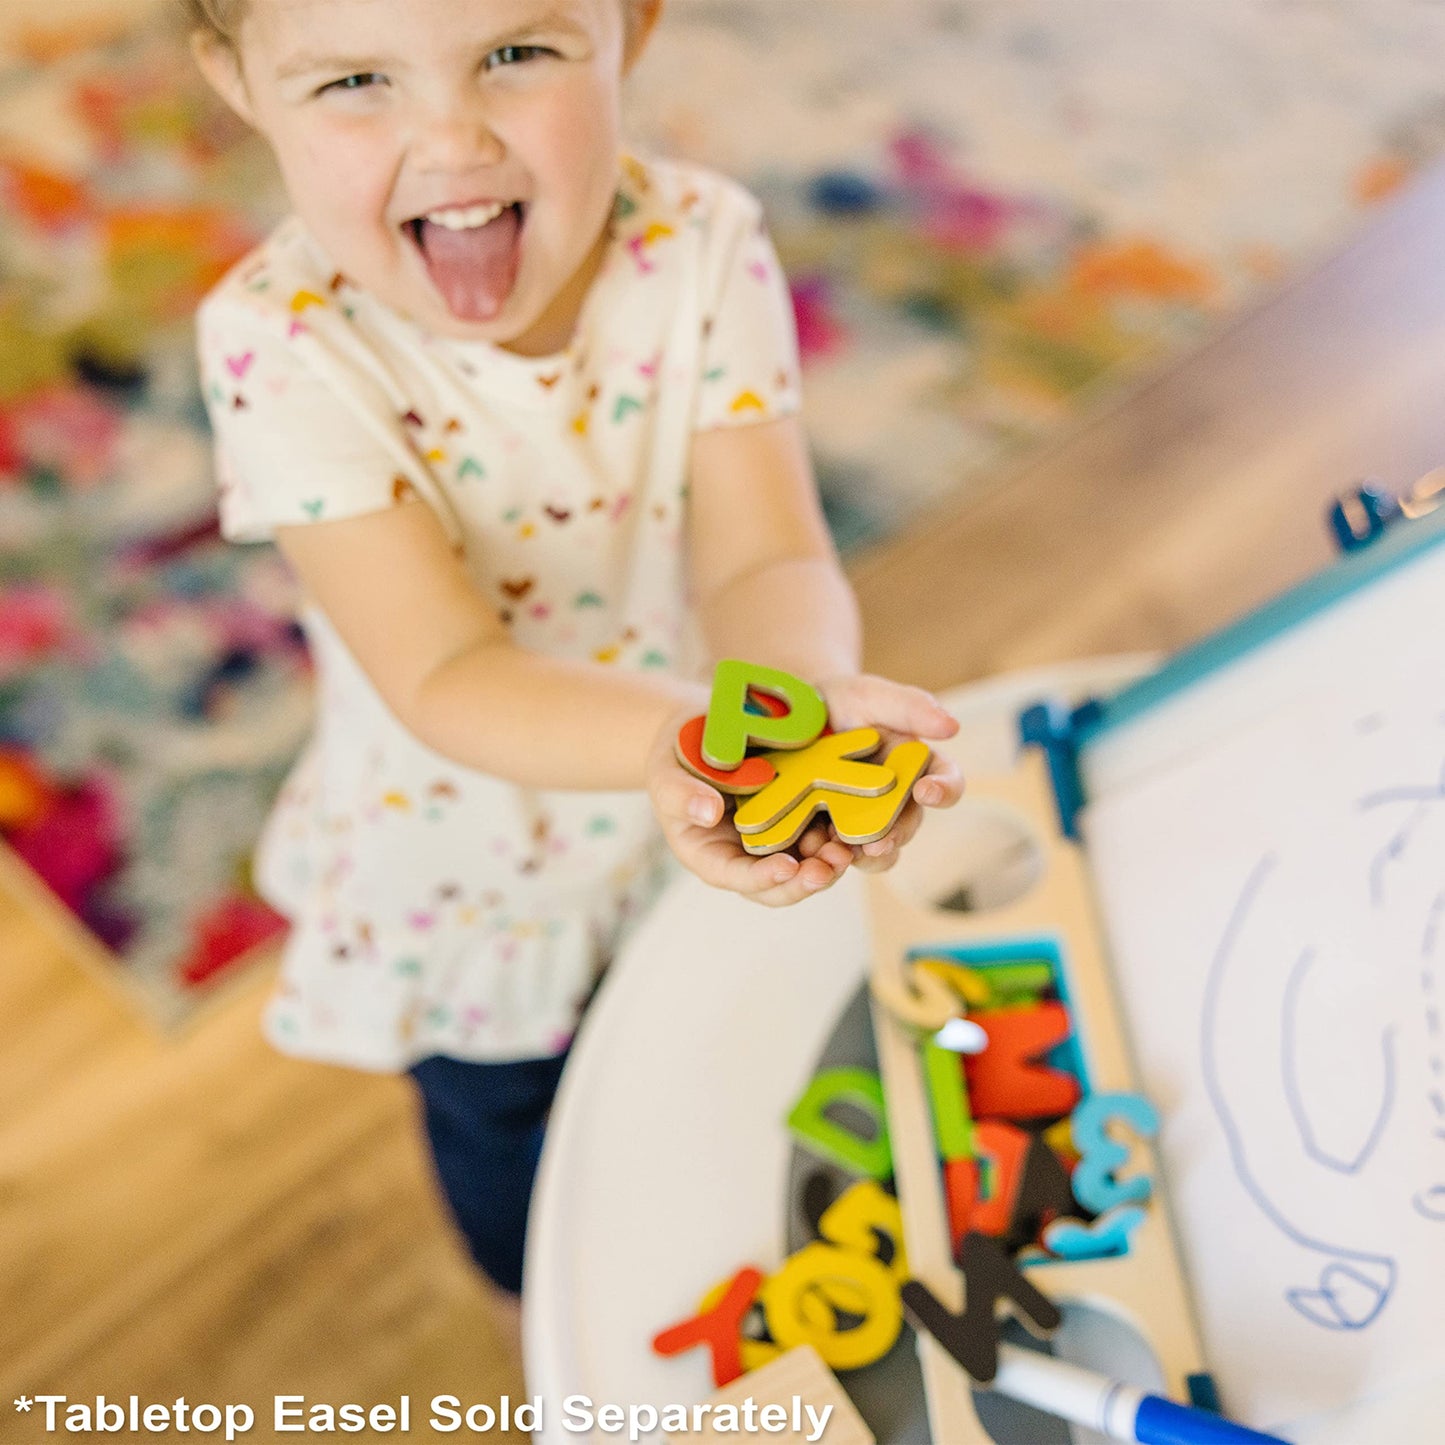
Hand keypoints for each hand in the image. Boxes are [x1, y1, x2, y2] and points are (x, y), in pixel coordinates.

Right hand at [645, 706, 855, 907]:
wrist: (699, 736)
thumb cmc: (674, 759)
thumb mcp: (666, 772)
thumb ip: (680, 794)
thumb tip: (708, 812)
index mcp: (710, 856)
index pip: (736, 878)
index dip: (762, 878)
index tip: (786, 868)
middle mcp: (746, 858)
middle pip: (779, 886)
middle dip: (806, 880)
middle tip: (832, 865)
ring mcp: (775, 841)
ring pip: (806, 865)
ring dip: (830, 862)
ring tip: (851, 846)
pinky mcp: (798, 820)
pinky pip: (821, 834)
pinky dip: (840, 833)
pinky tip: (859, 820)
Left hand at [814, 673, 963, 873]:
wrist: (794, 717)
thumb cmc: (842, 701)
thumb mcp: (872, 695)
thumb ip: (910, 707)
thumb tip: (952, 726)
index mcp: (918, 767)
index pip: (946, 781)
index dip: (944, 789)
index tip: (926, 790)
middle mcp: (897, 801)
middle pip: (908, 826)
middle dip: (895, 836)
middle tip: (878, 843)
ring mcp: (865, 820)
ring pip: (877, 851)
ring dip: (862, 856)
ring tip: (839, 854)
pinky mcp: (831, 834)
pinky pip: (836, 855)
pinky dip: (826, 857)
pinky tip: (809, 851)